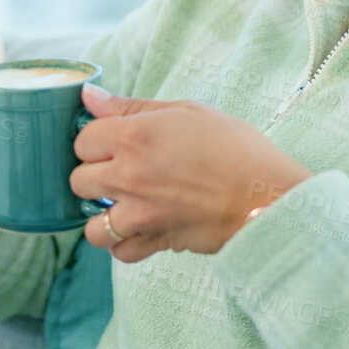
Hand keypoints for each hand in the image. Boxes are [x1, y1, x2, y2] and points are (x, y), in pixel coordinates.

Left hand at [71, 87, 311, 262]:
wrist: (270, 196)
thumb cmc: (236, 148)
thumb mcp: (187, 112)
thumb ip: (132, 106)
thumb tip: (89, 96)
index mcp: (133, 137)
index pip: (82, 140)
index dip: (96, 140)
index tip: (113, 142)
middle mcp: (128, 176)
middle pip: (79, 181)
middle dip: (94, 175)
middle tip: (120, 171)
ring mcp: (140, 214)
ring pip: (92, 226)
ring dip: (103, 215)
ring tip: (125, 205)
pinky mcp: (156, 241)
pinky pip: (120, 252)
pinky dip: (125, 243)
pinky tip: (140, 228)